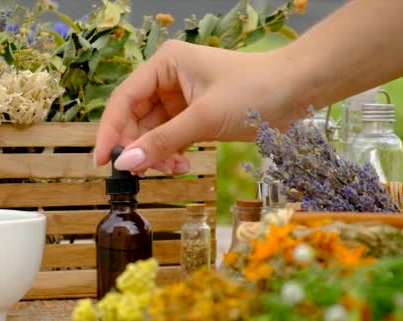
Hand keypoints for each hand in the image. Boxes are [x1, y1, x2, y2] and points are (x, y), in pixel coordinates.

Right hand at [94, 40, 299, 174]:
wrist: (298, 91)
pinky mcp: (195, 114)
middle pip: (136, 117)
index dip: (110, 131)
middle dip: (138, 146)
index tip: (103, 161)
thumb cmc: (253, 91)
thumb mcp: (202, 119)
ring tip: (172, 168)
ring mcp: (181, 97)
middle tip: (140, 174)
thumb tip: (124, 164)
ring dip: (157, 153)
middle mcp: (168, 78)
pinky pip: (171, 136)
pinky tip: (182, 164)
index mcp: (164, 64)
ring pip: (153, 131)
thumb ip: (160, 142)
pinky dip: (172, 153)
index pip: (124, 99)